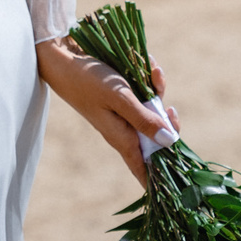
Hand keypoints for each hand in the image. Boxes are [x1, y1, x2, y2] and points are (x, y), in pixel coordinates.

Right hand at [36, 37, 177, 187]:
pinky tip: (148, 65)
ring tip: (154, 72)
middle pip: (156, 138)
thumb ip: (144, 120)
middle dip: (169, 122)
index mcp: (122, 138)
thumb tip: (169, 142)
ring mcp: (123, 112)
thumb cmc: (89, 80)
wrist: (63, 58)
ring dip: (158, 91)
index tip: (177, 183)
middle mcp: (124, 128)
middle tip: (171, 109)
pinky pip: (144, 92)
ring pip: (152, 110)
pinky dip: (149, 79)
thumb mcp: (120, 98)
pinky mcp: (122, 96)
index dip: (160, 179)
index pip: (143, 170)